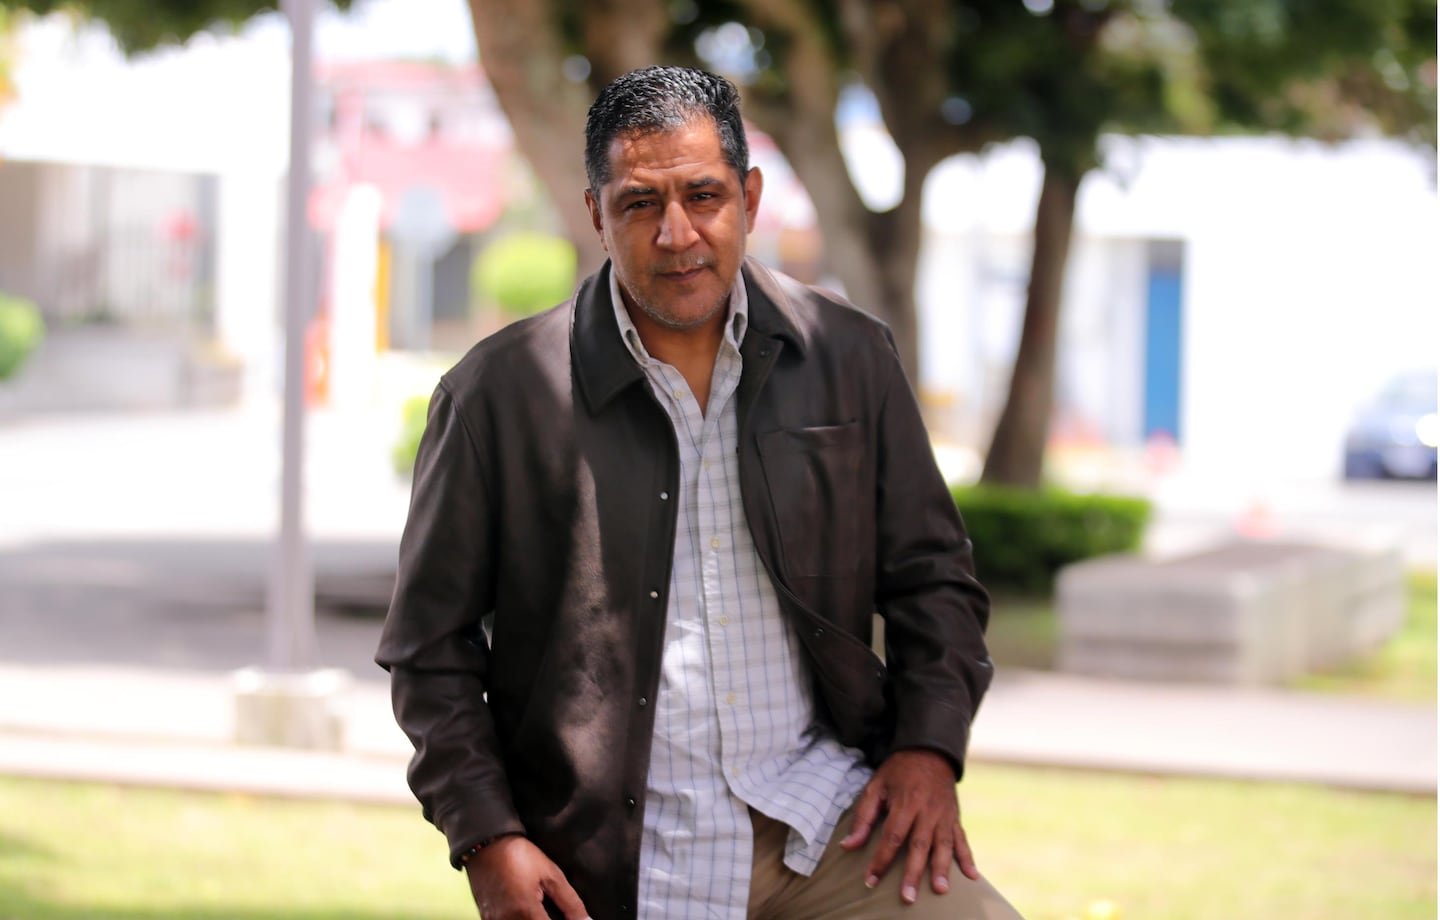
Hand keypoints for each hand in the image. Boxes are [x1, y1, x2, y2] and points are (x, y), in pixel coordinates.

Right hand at [463, 835, 591, 919]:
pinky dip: (517, 918)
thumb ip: (570, 902)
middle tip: (550, 911)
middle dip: (545, 919)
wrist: (486, 843)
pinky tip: (524, 910)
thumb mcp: (551, 874)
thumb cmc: (521, 855)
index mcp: (526, 912)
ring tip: (539, 909)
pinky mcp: (485, 918)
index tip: (569, 919)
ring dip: (532, 919)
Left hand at [839, 748, 979, 904]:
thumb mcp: (875, 786)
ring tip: (941, 890)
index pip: (892, 837)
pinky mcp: (954, 817)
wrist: (929, 750)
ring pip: (943, 845)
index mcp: (905, 802)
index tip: (870, 881)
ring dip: (942, 869)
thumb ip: (863, 817)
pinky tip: (972, 876)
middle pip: (919, 846)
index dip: (881, 860)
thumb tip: (848, 846)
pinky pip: (962, 839)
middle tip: (908, 897)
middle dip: (913, 873)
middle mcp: (926, 811)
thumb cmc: (898, 771)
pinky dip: (968, 858)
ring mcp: (943, 815)